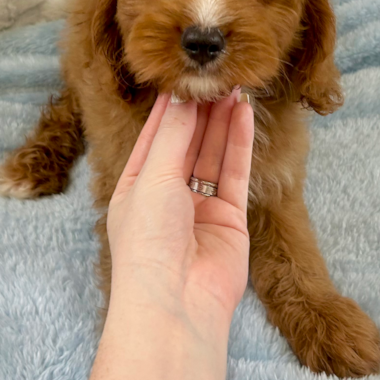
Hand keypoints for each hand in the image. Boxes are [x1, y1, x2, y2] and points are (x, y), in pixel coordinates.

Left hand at [106, 89, 254, 329]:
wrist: (175, 304)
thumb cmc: (147, 243)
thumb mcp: (153, 178)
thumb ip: (174, 136)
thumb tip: (184, 97)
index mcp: (136, 186)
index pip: (154, 136)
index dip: (169, 106)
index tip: (185, 74)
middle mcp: (168, 195)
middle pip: (187, 141)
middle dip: (201, 109)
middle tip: (217, 75)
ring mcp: (200, 207)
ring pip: (213, 154)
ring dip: (222, 121)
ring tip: (234, 85)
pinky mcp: (230, 218)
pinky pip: (235, 173)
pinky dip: (239, 144)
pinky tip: (243, 114)